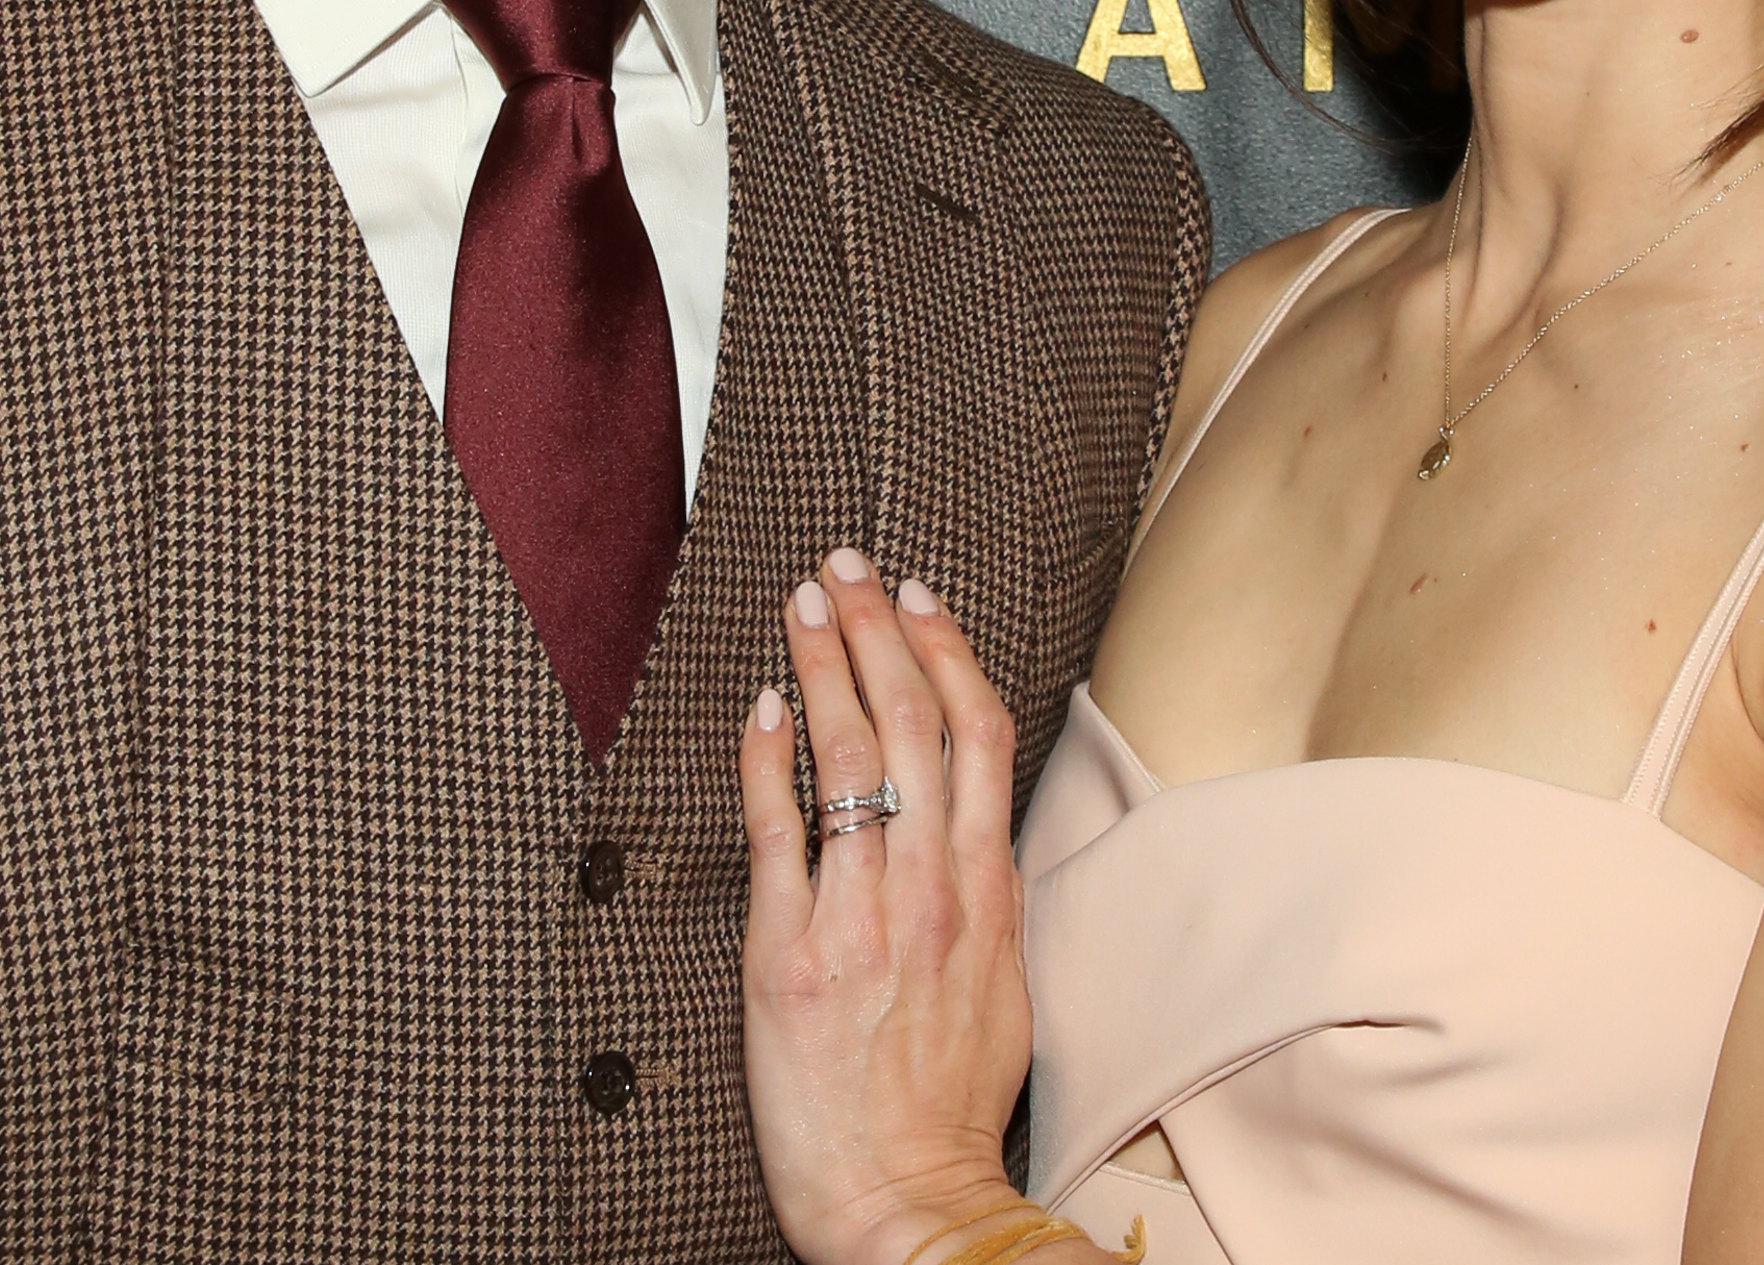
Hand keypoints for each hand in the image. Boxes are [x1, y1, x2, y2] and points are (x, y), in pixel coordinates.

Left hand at [741, 548, 1047, 1264]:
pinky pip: (778, 832)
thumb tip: (968, 833)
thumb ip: (985, 900)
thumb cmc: (951, 1108)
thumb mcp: (1001, 989)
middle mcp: (931, 888)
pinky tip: (762, 705)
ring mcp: (861, 916)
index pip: (977, 736)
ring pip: (847, 755)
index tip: (920, 596)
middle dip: (876, 628)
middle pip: (911, 720)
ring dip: (823, 663)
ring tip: (802, 602)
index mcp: (987, 893)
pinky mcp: (789, 954)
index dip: (947, 652)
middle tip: (845, 564)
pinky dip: (768, 759)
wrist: (911, 1199)